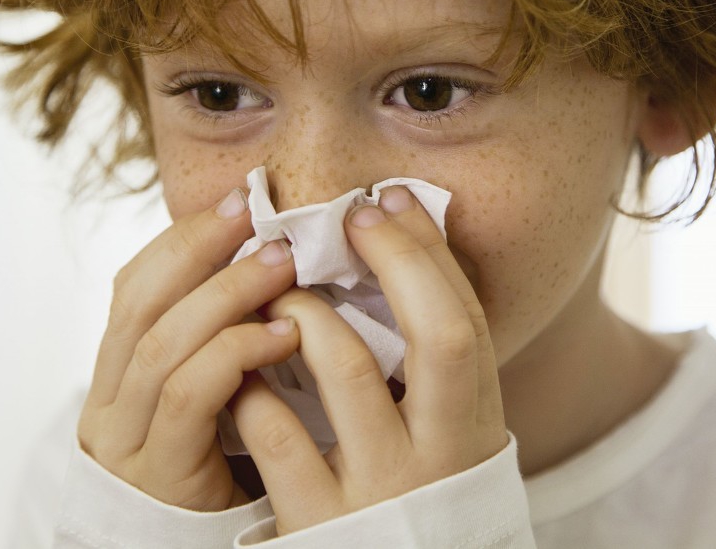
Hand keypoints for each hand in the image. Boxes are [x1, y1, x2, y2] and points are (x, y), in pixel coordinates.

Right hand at [76, 188, 300, 510]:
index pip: (134, 287)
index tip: (237, 199)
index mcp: (119, 375)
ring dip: (226, 294)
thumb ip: (223, 339)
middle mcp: (110, 402)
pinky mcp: (159, 472)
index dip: (183, 238)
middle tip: (258, 216)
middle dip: (200, 249)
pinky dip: (235, 354)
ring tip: (281, 265)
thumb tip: (275, 262)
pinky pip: (189, 395)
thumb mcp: (214, 396)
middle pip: (140, 303)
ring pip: (161, 343)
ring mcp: (127, 439)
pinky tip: (282, 336)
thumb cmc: (221, 471)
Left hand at [229, 185, 506, 533]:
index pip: (466, 319)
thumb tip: (403, 253)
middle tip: (354, 214)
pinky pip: (277, 431)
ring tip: (280, 285)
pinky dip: (253, 386)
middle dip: (397, 260)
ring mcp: (379, 488)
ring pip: (347, 368)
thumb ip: (431, 367)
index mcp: (472, 426)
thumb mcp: (443, 435)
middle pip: (437, 333)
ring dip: (306, 311)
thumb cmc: (412, 497)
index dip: (430, 252)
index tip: (391, 199)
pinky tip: (242, 366)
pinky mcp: (318, 520)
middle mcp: (437, 453)